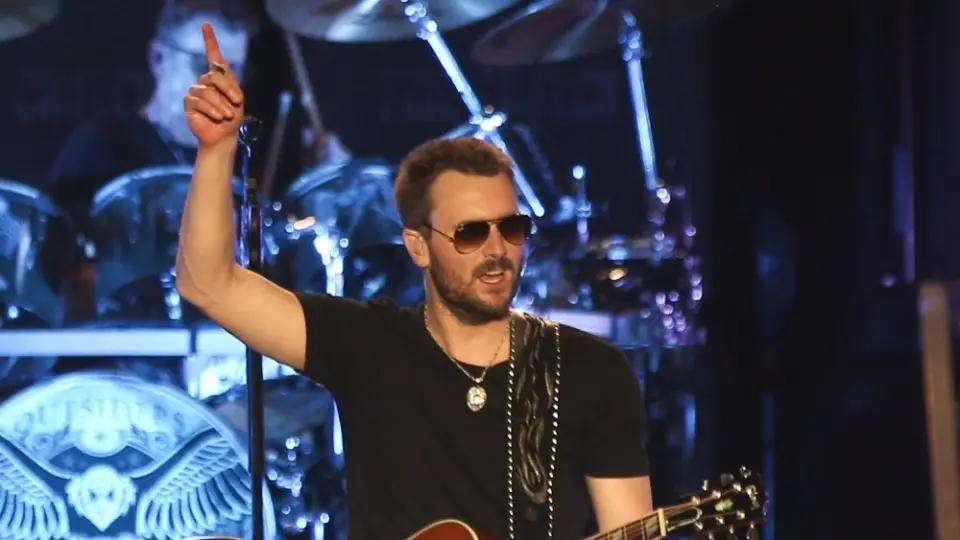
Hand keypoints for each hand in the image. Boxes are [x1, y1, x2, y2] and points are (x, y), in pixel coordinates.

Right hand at [183, 23, 244, 147]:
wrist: (225, 135)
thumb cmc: (233, 117)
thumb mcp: (237, 98)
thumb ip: (229, 81)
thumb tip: (220, 63)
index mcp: (219, 77)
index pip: (213, 56)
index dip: (209, 40)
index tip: (205, 25)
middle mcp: (205, 81)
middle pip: (214, 76)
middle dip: (228, 89)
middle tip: (237, 103)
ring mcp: (195, 91)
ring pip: (207, 91)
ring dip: (221, 105)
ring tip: (226, 116)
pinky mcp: (189, 103)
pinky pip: (199, 101)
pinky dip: (212, 110)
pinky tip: (217, 117)